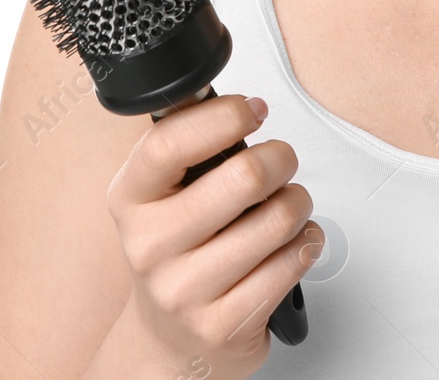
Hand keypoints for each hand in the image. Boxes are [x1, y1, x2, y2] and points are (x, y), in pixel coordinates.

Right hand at [103, 93, 321, 376]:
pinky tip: (293, 244)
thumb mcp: (162, 195)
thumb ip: (191, 146)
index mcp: (131, 199)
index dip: (223, 116)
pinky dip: (307, 243)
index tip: (253, 110)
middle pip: (244, 177)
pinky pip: (292, 263)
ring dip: (299, 204)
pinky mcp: (223, 326)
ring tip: (287, 207)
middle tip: (282, 162)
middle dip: (281, 159)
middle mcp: (150, 246)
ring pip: (279, 219)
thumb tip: (232, 99)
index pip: (168, 143)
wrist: (168, 340)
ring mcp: (184, 291)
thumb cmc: (178, 250)